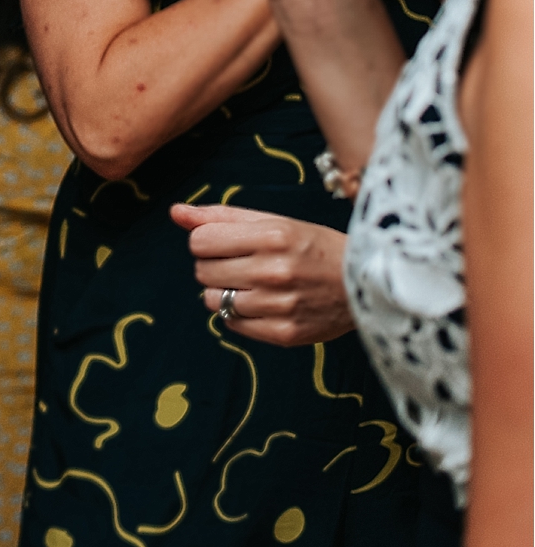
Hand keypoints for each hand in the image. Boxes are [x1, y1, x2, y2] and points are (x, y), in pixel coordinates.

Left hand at [172, 203, 353, 345]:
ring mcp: (279, 305)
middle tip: (243, 264)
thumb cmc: (315, 247)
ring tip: (254, 285)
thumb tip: (175, 212)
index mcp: (273, 236)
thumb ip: (221, 216)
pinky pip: (231, 323)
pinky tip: (263, 303)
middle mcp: (275, 271)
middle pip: (202, 271)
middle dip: (214, 266)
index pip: (200, 241)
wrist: (370, 286)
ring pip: (212, 300)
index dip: (207, 242)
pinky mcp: (284, 333)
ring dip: (224, 292)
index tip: (226, 244)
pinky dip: (239, 314)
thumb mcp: (274, 221)